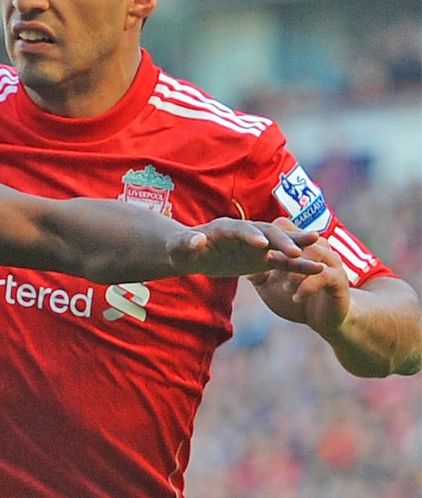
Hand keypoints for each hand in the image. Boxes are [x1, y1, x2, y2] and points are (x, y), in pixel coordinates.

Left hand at [168, 217, 322, 278]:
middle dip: (280, 241)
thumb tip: (197, 240)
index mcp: (225, 228)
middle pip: (266, 233)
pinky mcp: (263, 259)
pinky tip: (317, 269)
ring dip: (298, 245)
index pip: (240, 229)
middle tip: (295, 251)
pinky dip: (299, 265)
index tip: (261, 245)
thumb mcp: (179, 250)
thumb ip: (187, 244)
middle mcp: (245, 233)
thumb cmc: (182, 251)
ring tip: (319, 248)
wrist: (190, 254)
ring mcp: (256, 245)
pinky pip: (283, 262)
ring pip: (280, 243)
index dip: (250, 235)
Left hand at [246, 218, 350, 335]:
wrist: (325, 319)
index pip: (283, 227)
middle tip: (266, 261)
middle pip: (299, 237)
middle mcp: (316, 248)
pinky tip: (295, 297)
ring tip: (284, 287)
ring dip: (295, 271)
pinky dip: (306, 286)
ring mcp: (329, 262)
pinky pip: (323, 276)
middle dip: (282, 248)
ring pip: (313, 254)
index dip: (265, 232)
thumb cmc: (295, 297)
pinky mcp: (338, 279)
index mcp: (299, 245)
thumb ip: (257, 274)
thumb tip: (236, 263)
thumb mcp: (271, 287)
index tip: (246, 244)